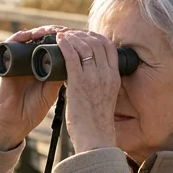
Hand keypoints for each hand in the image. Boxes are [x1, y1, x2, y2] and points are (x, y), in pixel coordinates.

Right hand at [0, 25, 67, 150]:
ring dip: (39, 32)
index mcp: (43, 65)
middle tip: (64, 30)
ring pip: (28, 38)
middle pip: (42, 38)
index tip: (75, 36)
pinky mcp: (6, 63)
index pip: (53, 46)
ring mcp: (19, 60)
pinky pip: (10, 44)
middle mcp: (31, 60)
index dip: (63, 39)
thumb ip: (60, 76)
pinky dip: (19, 37)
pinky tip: (29, 35)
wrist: (16, 121)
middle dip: (53, 32)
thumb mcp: (52, 90)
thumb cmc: (34, 109)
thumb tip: (74, 58)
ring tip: (50, 31)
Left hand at [56, 29, 119, 153]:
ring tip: (61, 36)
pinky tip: (58, 40)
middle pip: (96, 42)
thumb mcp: (106, 98)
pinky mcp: (78, 83)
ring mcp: (93, 78)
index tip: (85, 36)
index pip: (109, 47)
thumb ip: (101, 85)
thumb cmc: (96, 123)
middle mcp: (106, 74)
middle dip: (81, 34)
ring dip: (71, 37)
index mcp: (114, 77)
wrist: (95, 139)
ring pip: (84, 46)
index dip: (96, 37)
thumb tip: (90, 76)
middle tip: (70, 34)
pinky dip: (65, 45)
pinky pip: (72, 56)